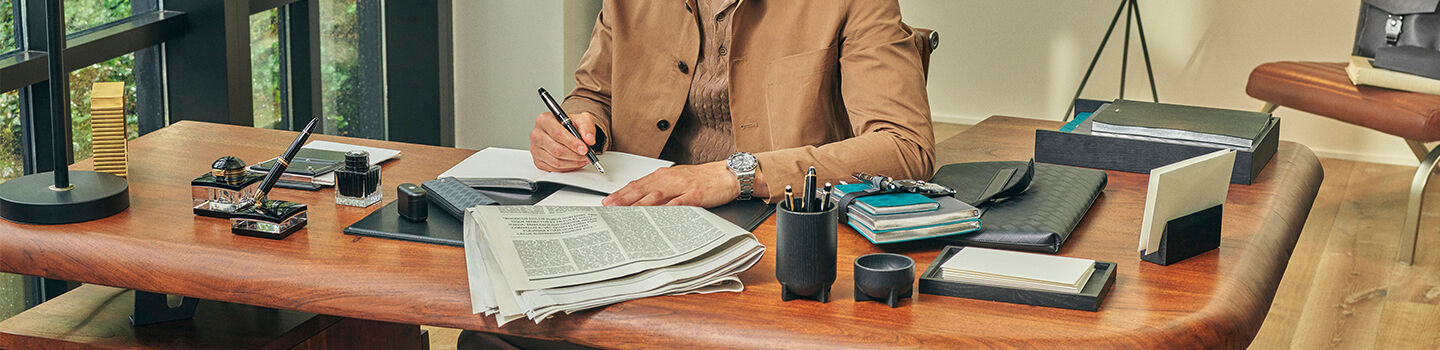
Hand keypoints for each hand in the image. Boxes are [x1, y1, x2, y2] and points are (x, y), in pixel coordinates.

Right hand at [529, 111, 598, 171]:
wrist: (565, 130)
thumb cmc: (570, 124)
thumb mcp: (581, 119)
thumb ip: (587, 127)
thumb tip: (589, 139)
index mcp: (544, 120)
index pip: (557, 133)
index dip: (572, 143)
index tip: (584, 148)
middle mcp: (537, 134)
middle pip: (556, 149)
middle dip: (575, 155)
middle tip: (587, 155)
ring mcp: (535, 149)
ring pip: (556, 161)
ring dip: (573, 162)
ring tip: (583, 159)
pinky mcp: (537, 161)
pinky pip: (554, 169)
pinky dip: (568, 167)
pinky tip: (575, 162)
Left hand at [602, 162, 738, 207]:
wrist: (726, 175)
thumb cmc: (702, 180)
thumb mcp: (677, 180)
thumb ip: (659, 189)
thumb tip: (641, 200)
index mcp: (663, 175)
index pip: (637, 184)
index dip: (621, 193)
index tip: (608, 202)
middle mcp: (669, 179)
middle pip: (642, 189)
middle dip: (624, 200)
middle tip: (610, 209)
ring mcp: (681, 186)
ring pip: (655, 196)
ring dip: (639, 205)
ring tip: (625, 215)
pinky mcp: (694, 195)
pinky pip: (677, 204)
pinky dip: (665, 210)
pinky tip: (656, 217)